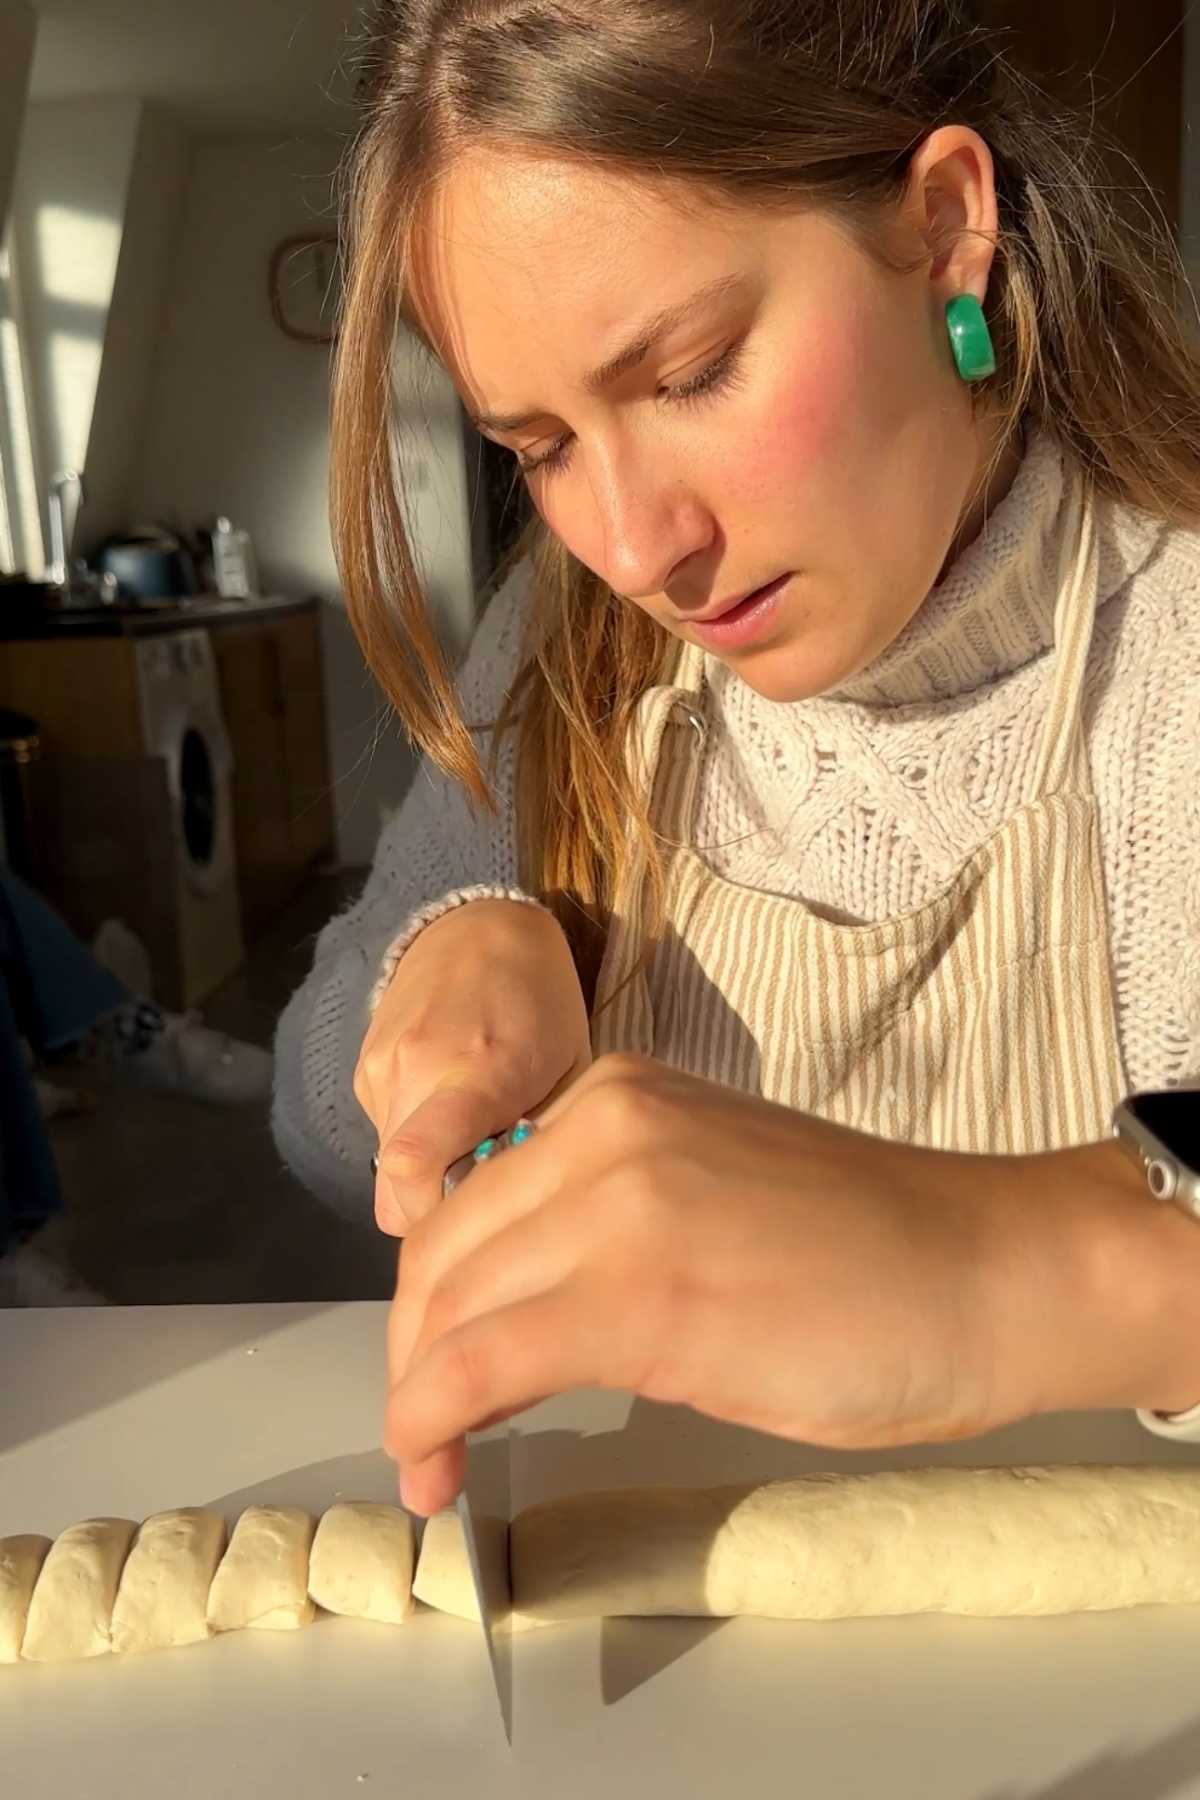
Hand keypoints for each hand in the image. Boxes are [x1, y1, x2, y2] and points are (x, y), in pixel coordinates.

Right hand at [354, 900, 591, 1234]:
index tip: (478, 1221)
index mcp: (481, 1070)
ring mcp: (382, 1068)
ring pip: (384, 1175)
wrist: (478, 925)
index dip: (437, 1216)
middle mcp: (418, 1070)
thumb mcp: (569, 1067)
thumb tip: (509, 1210)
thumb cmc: (543, 1002)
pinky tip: (448, 1108)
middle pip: (394, 1194)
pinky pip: (382, 1137)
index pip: (417, 1164)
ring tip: (471, 1143)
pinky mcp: (363, 1069)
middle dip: (435, 1214)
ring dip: (425, 1179)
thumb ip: (540, 1139)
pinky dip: (414, 1141)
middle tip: (484, 1196)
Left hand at [384, 1054, 1042, 1515]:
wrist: (985, 1274)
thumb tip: (524, 1311)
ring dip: (416, 1397)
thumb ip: (612, 1220)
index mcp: (617, 1094)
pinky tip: (434, 1468)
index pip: (473, 1195)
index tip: (436, 1358)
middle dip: (415, 1349)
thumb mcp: (708, 1193)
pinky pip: (481, 1364)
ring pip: (449, 1306)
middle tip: (425, 1430)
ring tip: (430, 1464)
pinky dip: (431, 1421)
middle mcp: (601, 1127)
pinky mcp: (637, 1296)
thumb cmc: (874, 1253)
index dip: (437, 1292)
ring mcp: (617, 1203)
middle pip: (444, 1250)